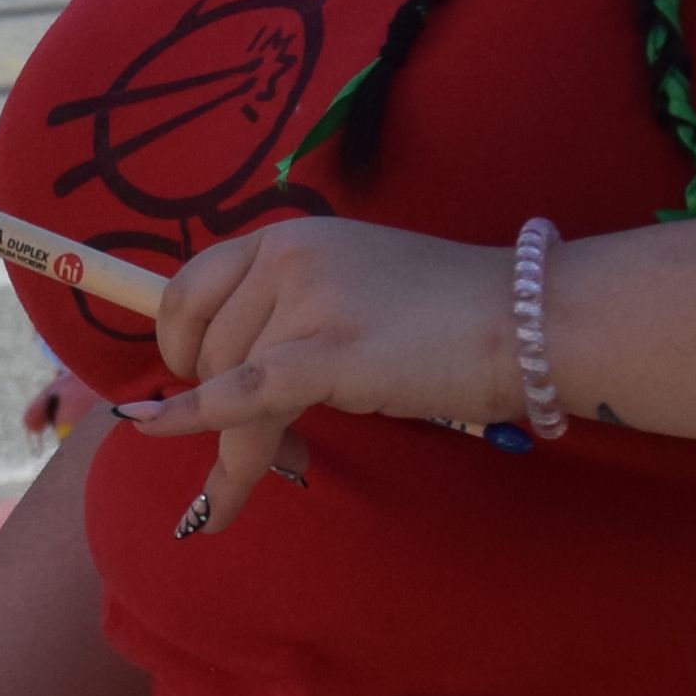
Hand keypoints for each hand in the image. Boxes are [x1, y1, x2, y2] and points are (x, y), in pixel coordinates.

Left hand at [112, 214, 521, 533]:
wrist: (527, 319)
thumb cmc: (451, 313)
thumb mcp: (355, 287)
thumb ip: (294, 311)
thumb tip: (230, 375)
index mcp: (289, 236)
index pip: (190, 288)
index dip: (178, 344)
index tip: (191, 381)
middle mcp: (288, 255)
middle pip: (207, 348)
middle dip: (221, 403)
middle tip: (282, 437)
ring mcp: (306, 299)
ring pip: (228, 385)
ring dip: (246, 441)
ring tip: (296, 459)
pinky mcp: (328, 351)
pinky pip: (243, 397)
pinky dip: (198, 426)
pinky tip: (167, 451)